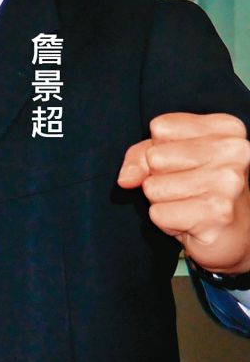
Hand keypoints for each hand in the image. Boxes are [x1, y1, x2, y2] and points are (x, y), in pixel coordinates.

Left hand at [118, 113, 249, 274]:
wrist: (232, 234)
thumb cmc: (198, 189)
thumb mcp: (168, 159)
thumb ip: (140, 155)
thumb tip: (126, 178)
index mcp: (226, 129)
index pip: (160, 127)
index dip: (160, 150)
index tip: (186, 164)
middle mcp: (235, 151)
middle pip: (154, 157)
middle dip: (159, 177)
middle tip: (187, 188)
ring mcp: (229, 182)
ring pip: (153, 187)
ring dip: (162, 201)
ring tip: (189, 204)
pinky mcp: (218, 212)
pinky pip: (158, 213)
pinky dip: (166, 221)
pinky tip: (191, 221)